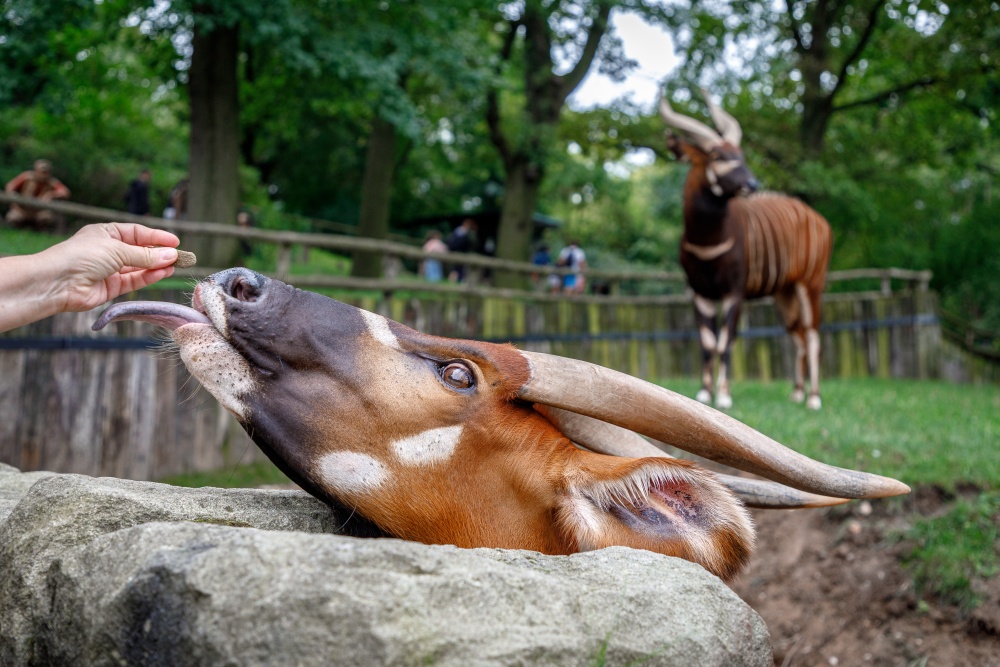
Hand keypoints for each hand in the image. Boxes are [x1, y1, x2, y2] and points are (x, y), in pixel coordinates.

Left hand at [48, 223, 179, 312]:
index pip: (137, 233)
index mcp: (106, 233)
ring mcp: (110, 270)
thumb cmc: (82, 256)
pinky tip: (163, 273)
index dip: (156, 237)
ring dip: (157, 266)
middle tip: (180, 256)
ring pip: (139, 267)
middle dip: (159, 253)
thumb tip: (171, 255)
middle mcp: (108, 250)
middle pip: (140, 250)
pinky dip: (149, 277)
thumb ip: (145, 254)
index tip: (175, 242)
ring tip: (175, 265)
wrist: (58, 282)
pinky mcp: (111, 287)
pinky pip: (134, 280)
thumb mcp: (117, 249)